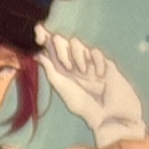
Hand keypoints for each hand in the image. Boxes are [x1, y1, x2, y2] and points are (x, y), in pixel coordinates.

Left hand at [37, 29, 148, 146]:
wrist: (110, 116)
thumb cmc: (85, 107)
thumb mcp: (64, 90)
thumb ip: (52, 72)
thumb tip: (38, 55)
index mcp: (61, 70)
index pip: (50, 50)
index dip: (44, 38)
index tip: (38, 32)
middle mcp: (73, 64)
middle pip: (62, 42)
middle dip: (59, 46)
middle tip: (65, 63)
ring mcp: (89, 62)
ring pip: (77, 44)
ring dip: (77, 55)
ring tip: (82, 73)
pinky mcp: (104, 63)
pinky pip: (96, 52)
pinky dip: (96, 61)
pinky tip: (99, 76)